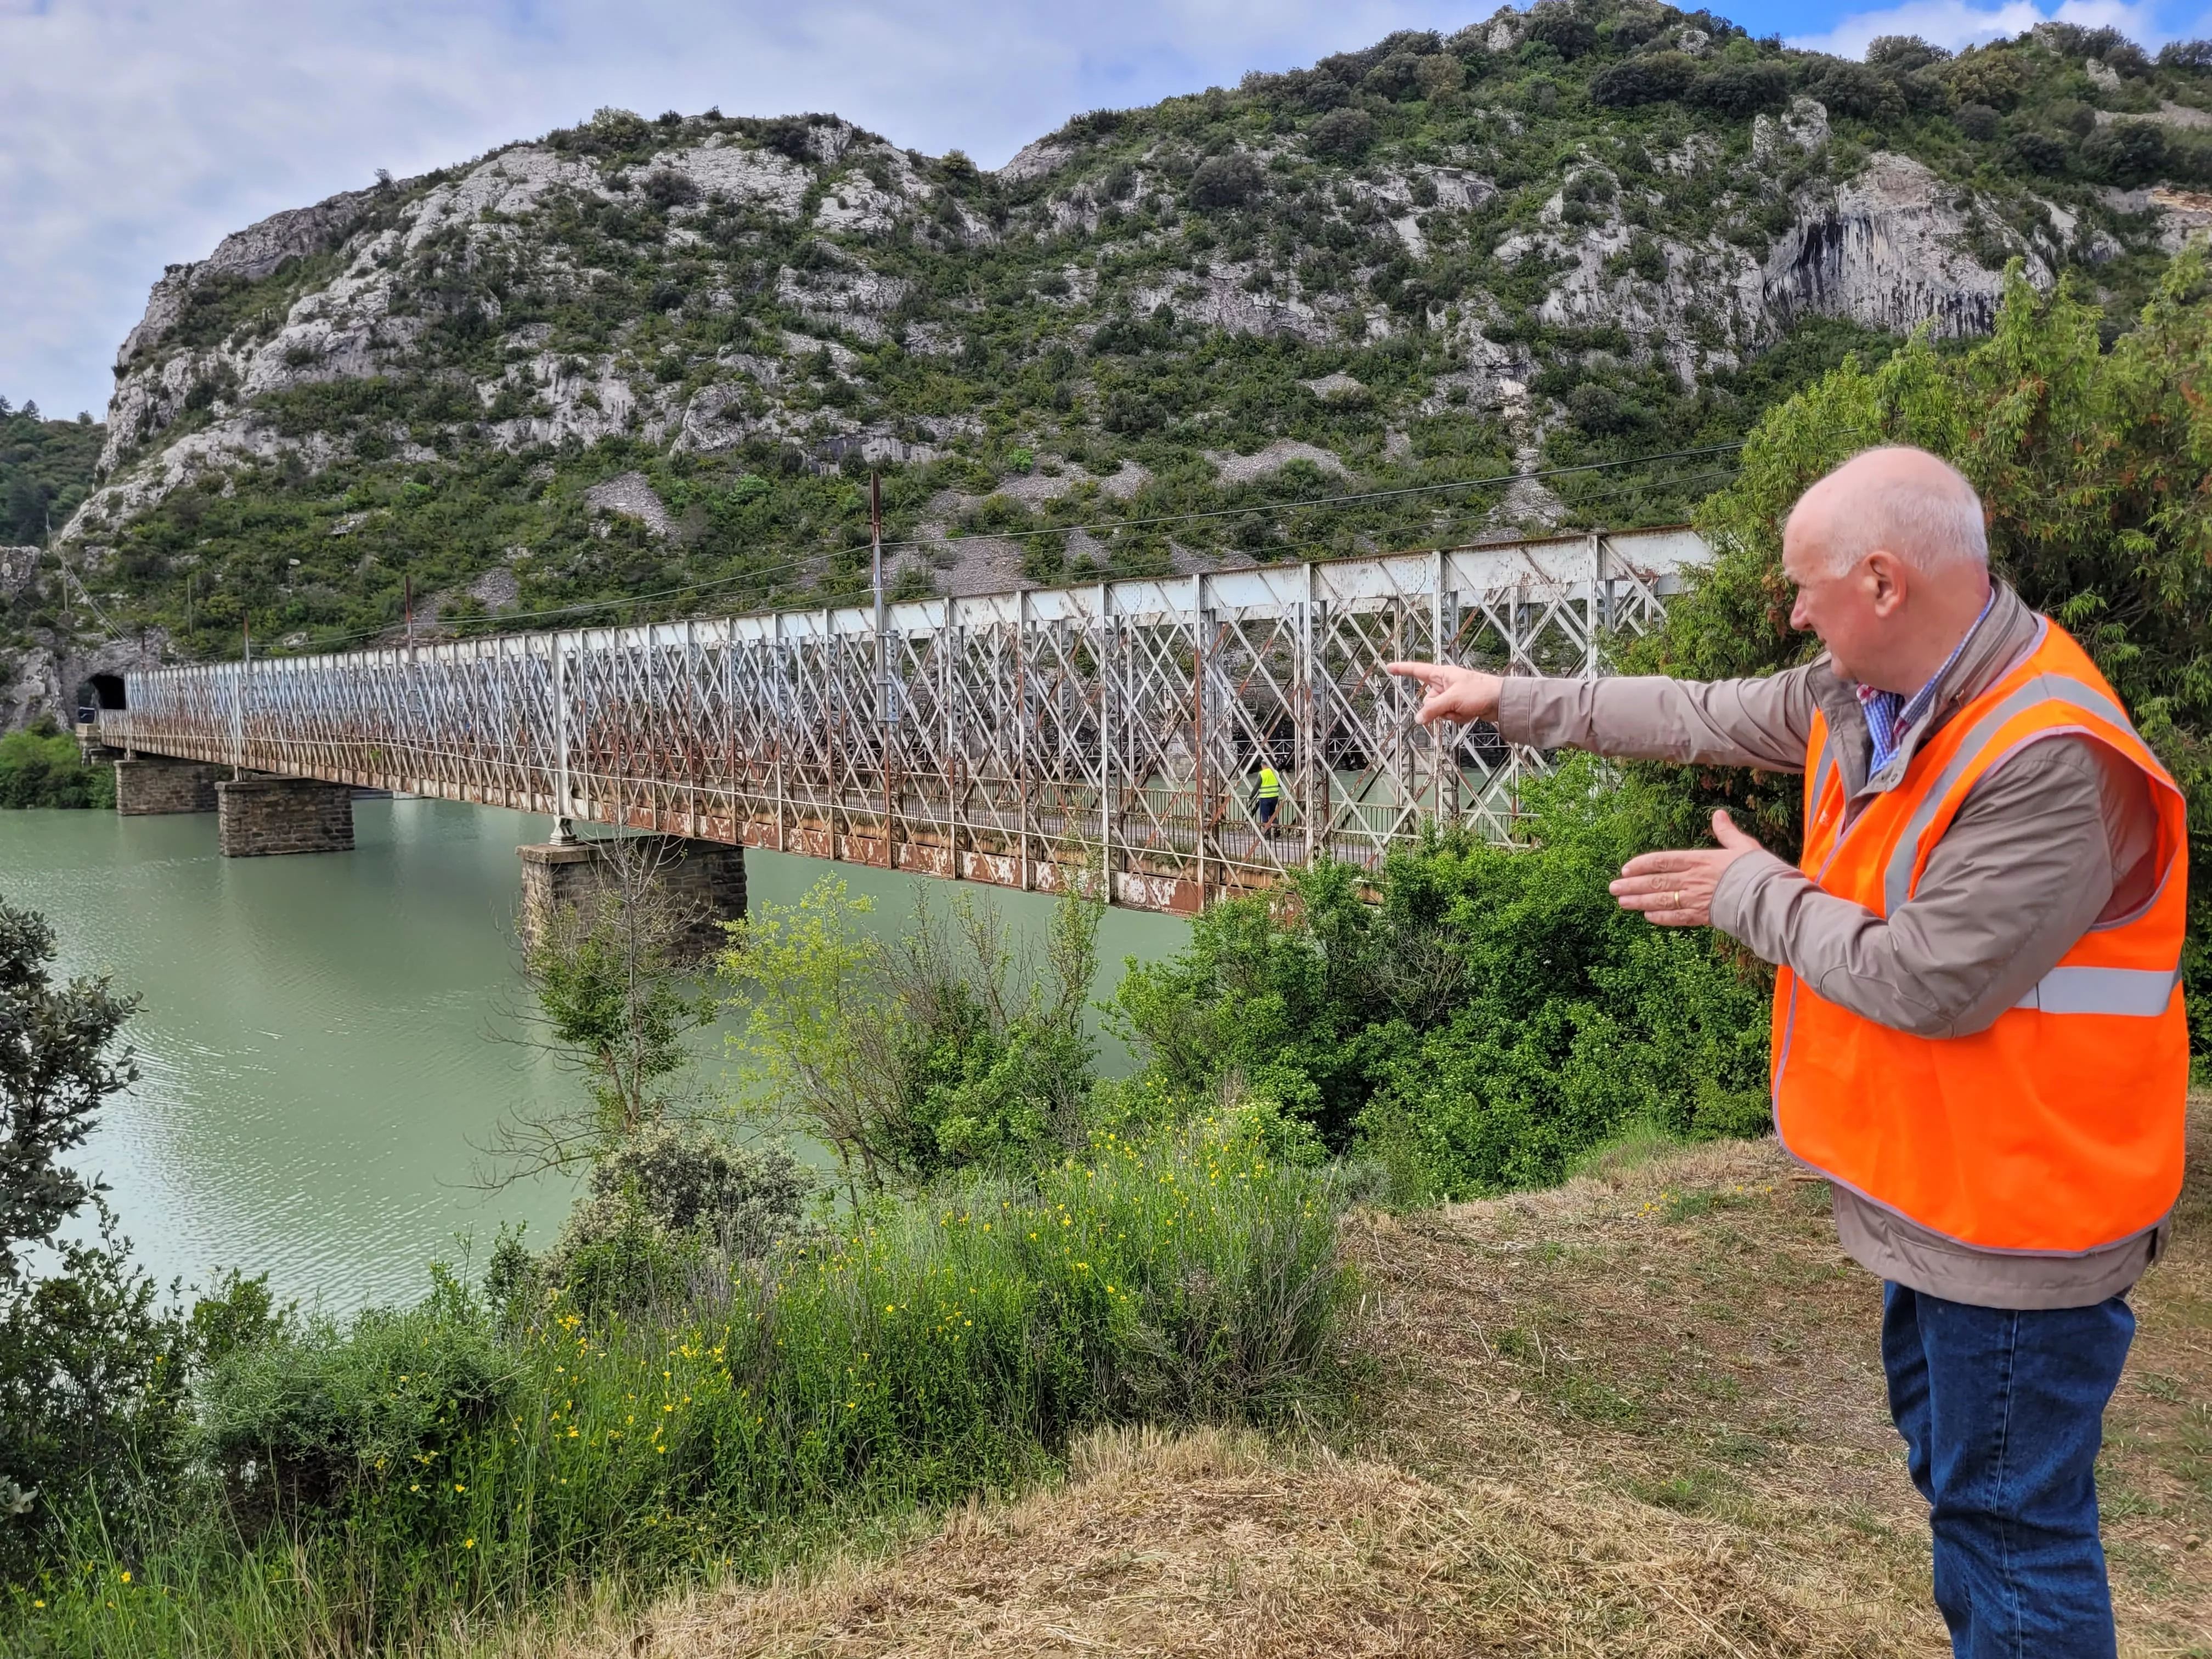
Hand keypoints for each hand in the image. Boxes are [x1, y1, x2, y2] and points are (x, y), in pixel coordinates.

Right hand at [1385, 660, 1502, 725]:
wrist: (1502, 701)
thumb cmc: (1480, 691)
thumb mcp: (1452, 699)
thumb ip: (1433, 709)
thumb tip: (1418, 719)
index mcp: (1442, 674)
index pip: (1417, 670)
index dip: (1402, 669)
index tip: (1389, 667)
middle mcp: (1445, 684)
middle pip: (1427, 700)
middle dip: (1438, 708)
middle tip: (1452, 706)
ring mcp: (1452, 696)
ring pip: (1438, 711)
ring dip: (1449, 714)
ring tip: (1464, 708)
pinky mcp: (1459, 705)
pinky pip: (1449, 715)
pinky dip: (1458, 717)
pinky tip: (1469, 713)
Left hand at [1609, 810, 1764, 926]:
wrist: (1769, 896)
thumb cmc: (1758, 869)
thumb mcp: (1742, 845)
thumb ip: (1727, 832)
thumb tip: (1719, 815)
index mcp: (1699, 860)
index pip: (1662, 861)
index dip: (1642, 864)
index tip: (1625, 869)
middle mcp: (1692, 880)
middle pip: (1655, 882)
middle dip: (1632, 885)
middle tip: (1612, 888)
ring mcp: (1695, 899)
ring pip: (1660, 900)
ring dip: (1639, 902)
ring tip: (1621, 902)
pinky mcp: (1703, 916)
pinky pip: (1677, 917)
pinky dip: (1661, 917)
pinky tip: (1648, 917)